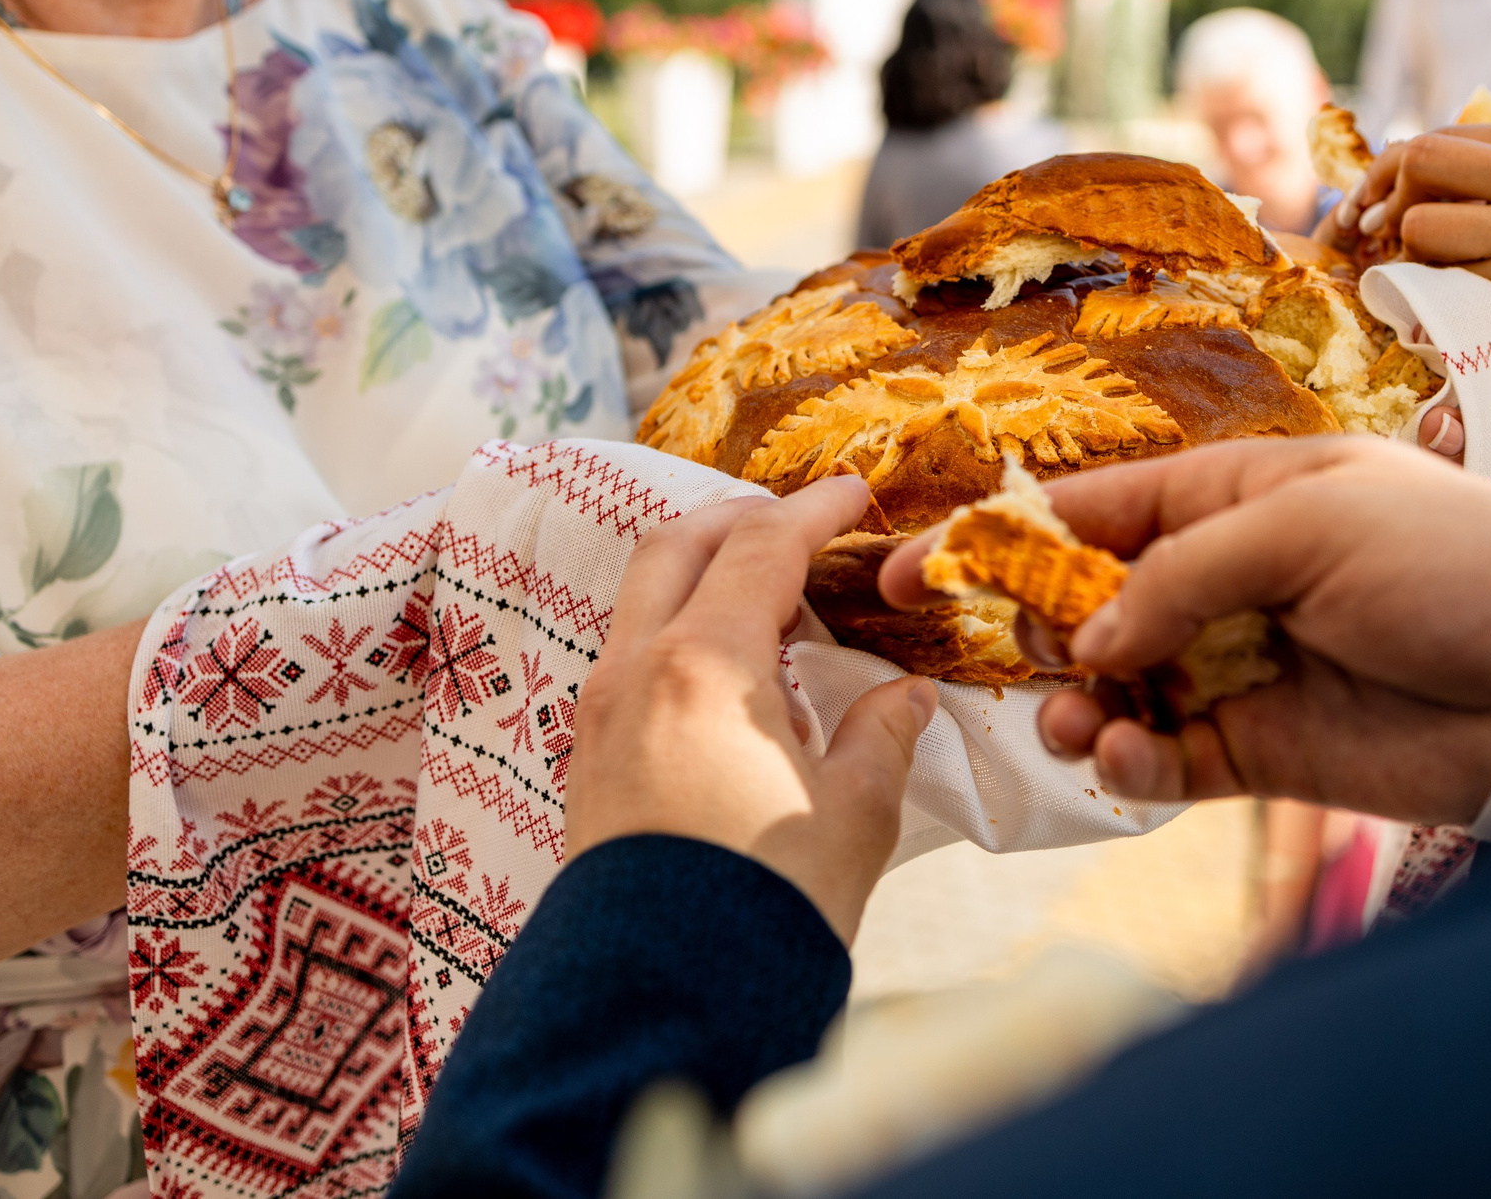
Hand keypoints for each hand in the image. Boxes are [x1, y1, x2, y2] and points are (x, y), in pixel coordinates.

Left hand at [567, 477, 935, 943]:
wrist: (665, 997)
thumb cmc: (767, 900)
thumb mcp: (854, 812)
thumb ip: (880, 734)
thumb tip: (904, 698)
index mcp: (706, 662)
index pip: (762, 547)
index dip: (814, 510)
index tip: (853, 493)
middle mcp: (637, 670)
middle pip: (676, 546)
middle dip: (738, 518)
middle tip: (797, 523)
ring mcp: (600, 714)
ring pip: (642, 599)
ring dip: (701, 573)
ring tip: (767, 597)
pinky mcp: (587, 760)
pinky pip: (629, 656)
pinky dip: (677, 630)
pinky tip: (727, 671)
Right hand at [880, 438, 1490, 822]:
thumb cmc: (1453, 560)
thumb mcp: (1311, 522)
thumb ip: (1184, 570)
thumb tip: (1090, 641)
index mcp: (1234, 495)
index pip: (1095, 509)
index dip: (1002, 534)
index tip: (915, 567)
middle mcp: (1227, 578)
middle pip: (1089, 605)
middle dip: (1032, 632)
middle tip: (1004, 657)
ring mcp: (1243, 666)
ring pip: (1118, 693)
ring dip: (1078, 709)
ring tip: (1074, 723)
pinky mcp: (1268, 751)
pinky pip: (1171, 762)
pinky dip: (1134, 766)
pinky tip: (1127, 762)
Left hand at [1322, 123, 1490, 375]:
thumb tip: (1407, 167)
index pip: (1446, 135)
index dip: (1394, 169)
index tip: (1372, 203)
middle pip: (1420, 158)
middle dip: (1384, 199)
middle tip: (1377, 237)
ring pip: (1418, 223)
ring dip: (1414, 258)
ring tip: (1444, 280)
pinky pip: (1438, 281)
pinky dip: (1433, 300)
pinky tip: (1460, 311)